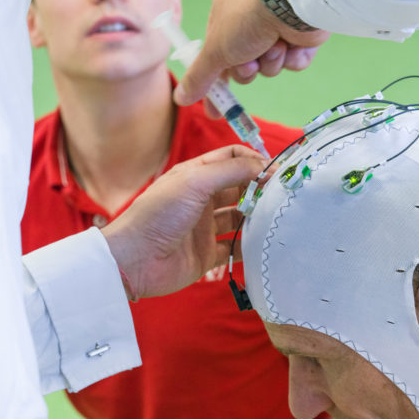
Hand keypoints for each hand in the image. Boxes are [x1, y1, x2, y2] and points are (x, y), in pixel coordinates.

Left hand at [101, 145, 265, 299]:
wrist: (135, 260)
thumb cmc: (159, 213)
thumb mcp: (195, 181)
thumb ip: (232, 171)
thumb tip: (266, 166)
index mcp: (196, 175)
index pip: (232, 158)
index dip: (254, 161)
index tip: (277, 171)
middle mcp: (201, 199)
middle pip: (239, 187)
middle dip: (260, 188)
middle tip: (282, 195)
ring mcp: (205, 227)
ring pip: (240, 217)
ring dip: (257, 217)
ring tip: (275, 218)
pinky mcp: (207, 254)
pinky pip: (235, 247)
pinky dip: (249, 245)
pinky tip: (262, 243)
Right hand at [173, 0, 329, 111]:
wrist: (291, 5)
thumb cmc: (247, 19)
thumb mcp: (215, 50)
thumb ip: (199, 76)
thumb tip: (181, 98)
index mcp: (226, 13)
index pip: (216, 55)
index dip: (216, 83)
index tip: (215, 109)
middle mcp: (251, 18)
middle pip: (244, 65)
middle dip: (247, 70)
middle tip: (249, 65)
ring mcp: (278, 26)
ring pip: (269, 66)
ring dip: (270, 63)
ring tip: (273, 46)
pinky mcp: (301, 35)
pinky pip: (292, 62)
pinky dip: (291, 59)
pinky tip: (291, 46)